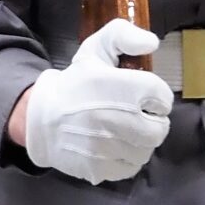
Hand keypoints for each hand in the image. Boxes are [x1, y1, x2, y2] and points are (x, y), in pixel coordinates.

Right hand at [12, 19, 172, 182]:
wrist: (42, 117)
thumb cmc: (75, 83)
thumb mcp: (95, 48)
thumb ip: (124, 35)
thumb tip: (152, 43)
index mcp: (122, 87)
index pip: (163, 98)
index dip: (156, 97)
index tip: (144, 96)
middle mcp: (119, 119)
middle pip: (159, 129)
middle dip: (152, 122)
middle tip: (137, 116)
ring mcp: (109, 148)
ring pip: (146, 150)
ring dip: (141, 141)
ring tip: (126, 131)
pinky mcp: (101, 168)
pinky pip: (131, 167)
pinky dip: (128, 158)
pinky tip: (115, 146)